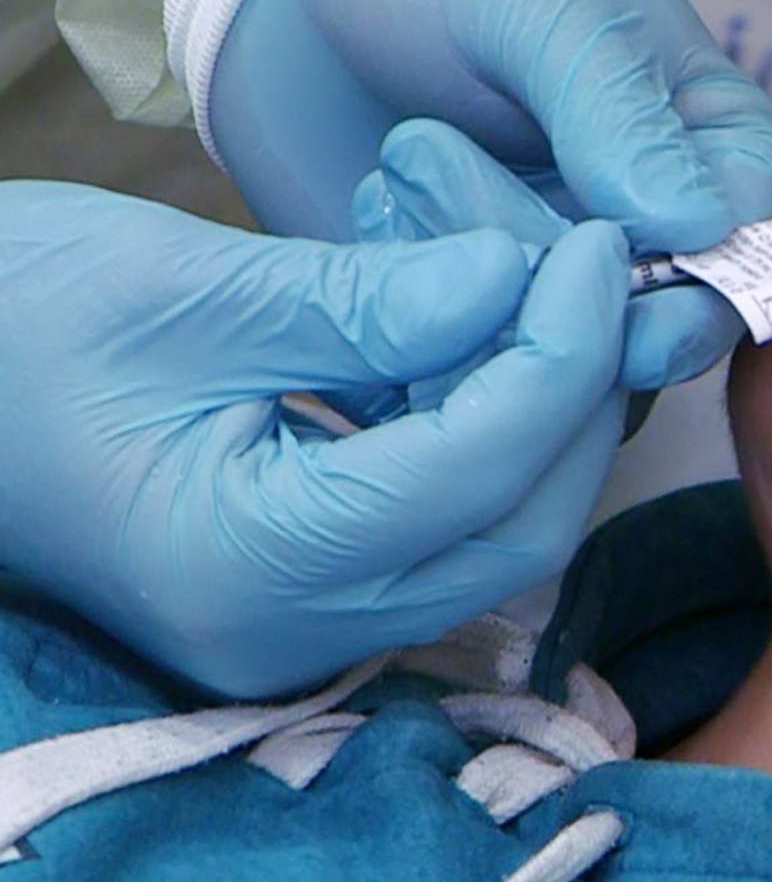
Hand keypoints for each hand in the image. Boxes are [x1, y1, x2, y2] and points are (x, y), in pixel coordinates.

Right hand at [0, 182, 629, 698]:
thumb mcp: (184, 286)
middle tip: (591, 266)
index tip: (602, 249)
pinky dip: (477, 436)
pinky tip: (477, 340)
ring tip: (540, 289)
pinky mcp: (303, 596)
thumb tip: (518, 277)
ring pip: (493, 535)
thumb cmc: (2, 323)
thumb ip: (366, 301)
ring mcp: (298, 630)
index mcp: (247, 567)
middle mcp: (289, 632)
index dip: (564, 354)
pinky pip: (438, 529)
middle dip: (571, 394)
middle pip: (516, 527)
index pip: (477, 471)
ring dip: (535, 416)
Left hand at [349, 118, 741, 418]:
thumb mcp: (549, 11)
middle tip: (492, 242)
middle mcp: (658, 235)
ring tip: (408, 192)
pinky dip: (430, 334)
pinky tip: (380, 230)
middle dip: (580, 307)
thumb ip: (622, 121)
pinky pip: (480, 378)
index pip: (758, 255)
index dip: (704, 290)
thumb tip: (702, 228)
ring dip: (491, 312)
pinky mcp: (478, 325)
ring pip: (574, 371)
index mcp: (718, 152)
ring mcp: (566, 286)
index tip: (628, 283)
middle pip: (670, 334)